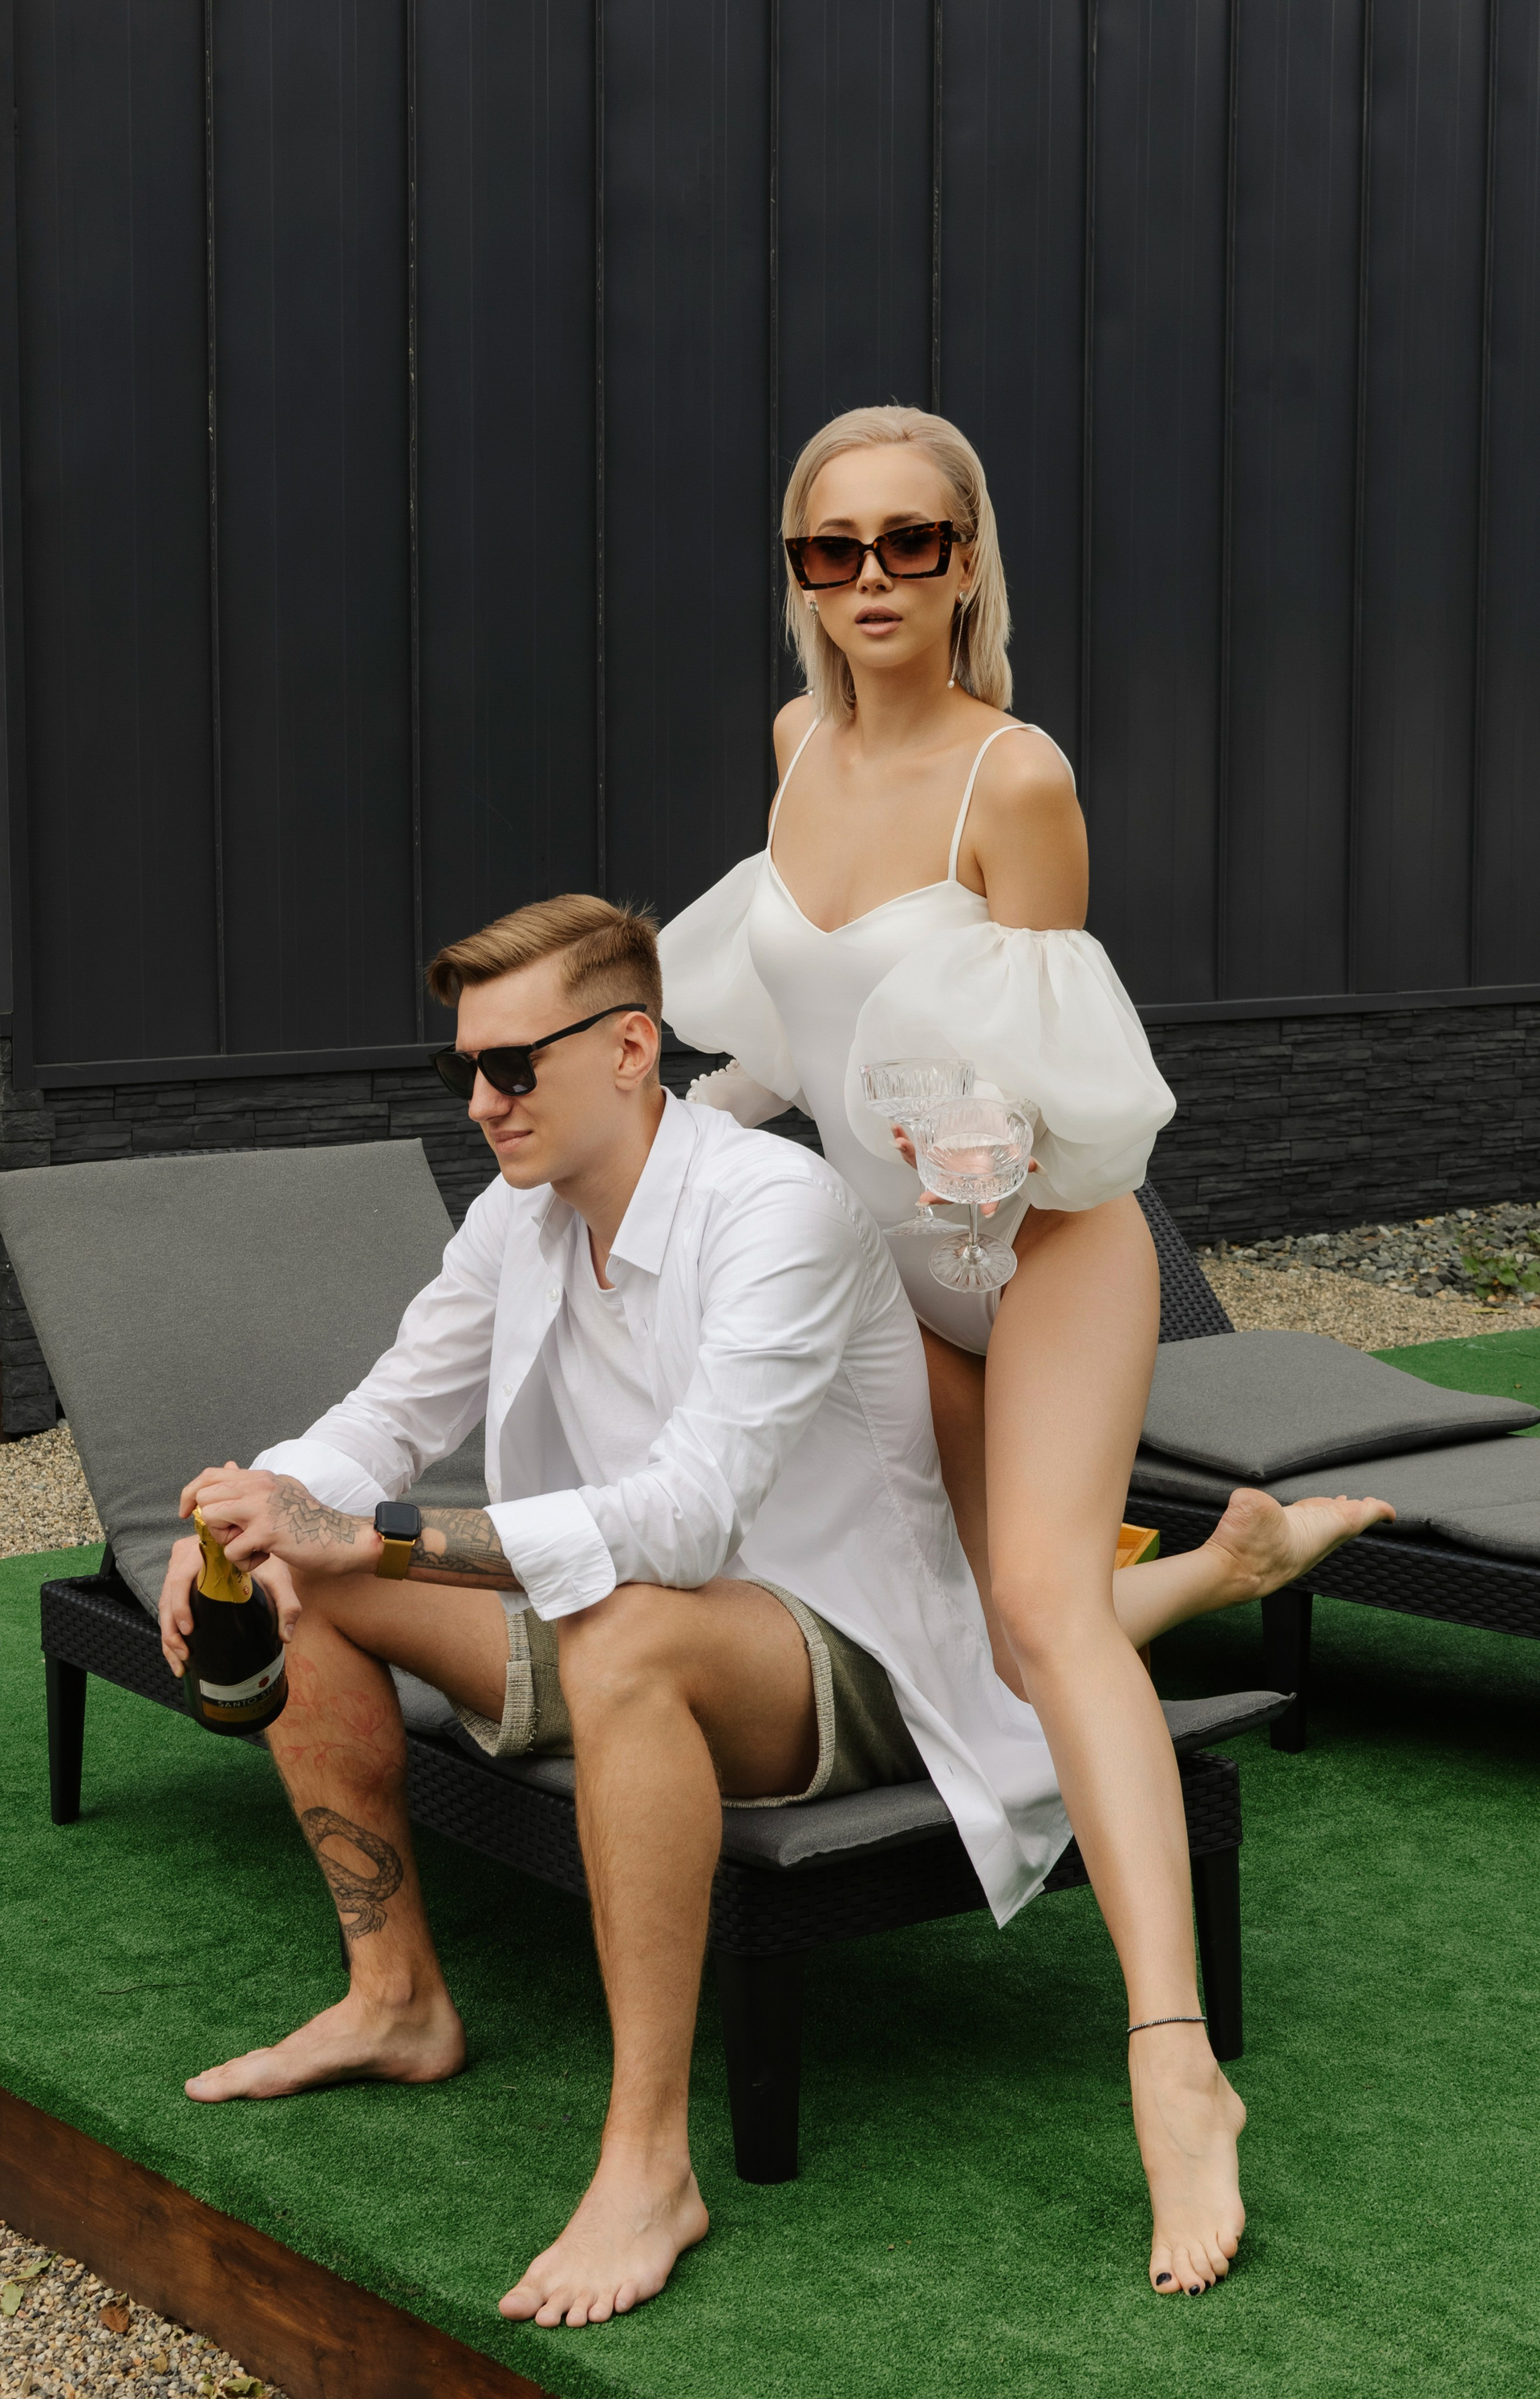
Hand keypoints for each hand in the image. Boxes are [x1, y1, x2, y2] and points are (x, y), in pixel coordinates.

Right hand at [158, 1530, 301, 1677]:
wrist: (258, 1543)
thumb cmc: (266, 1560)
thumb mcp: (278, 1578)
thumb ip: (286, 1603)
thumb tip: (285, 1636)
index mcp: (203, 1551)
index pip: (181, 1579)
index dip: (180, 1606)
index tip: (189, 1630)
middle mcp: (185, 1556)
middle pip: (168, 1595)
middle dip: (171, 1630)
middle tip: (186, 1655)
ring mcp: (178, 1567)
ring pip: (164, 1604)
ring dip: (168, 1636)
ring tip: (182, 1662)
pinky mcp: (177, 1579)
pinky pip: (167, 1605)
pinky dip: (170, 1630)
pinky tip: (177, 1653)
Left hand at [178, 1462, 372, 1577]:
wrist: (343, 1539)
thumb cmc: (313, 1523)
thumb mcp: (283, 1493)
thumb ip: (255, 1488)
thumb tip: (228, 1474)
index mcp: (261, 1477)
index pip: (210, 1474)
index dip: (191, 1494)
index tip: (187, 1513)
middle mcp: (259, 1486)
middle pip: (204, 1498)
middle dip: (212, 1524)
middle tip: (235, 1536)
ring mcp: (261, 1507)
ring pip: (210, 1519)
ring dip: (225, 1541)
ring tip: (251, 1547)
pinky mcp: (266, 1532)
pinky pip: (231, 1550)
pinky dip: (244, 1563)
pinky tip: (265, 1559)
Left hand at [888, 1122, 1037, 1216]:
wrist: (981, 1131)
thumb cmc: (993, 1149)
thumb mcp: (1009, 1157)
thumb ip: (1021, 1162)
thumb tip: (1035, 1167)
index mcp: (969, 1181)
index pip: (968, 1196)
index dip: (972, 1202)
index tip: (972, 1208)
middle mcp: (952, 1177)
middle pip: (939, 1189)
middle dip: (932, 1195)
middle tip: (924, 1199)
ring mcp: (937, 1164)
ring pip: (920, 1166)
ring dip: (908, 1154)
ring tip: (899, 1141)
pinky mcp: (928, 1150)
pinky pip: (914, 1149)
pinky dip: (904, 1139)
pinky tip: (894, 1128)